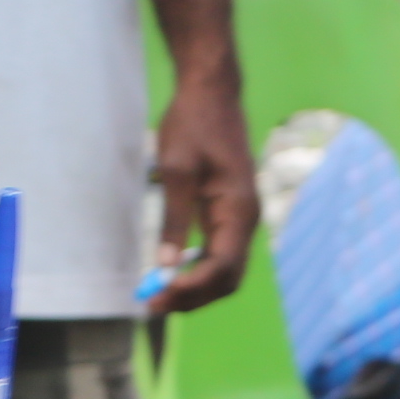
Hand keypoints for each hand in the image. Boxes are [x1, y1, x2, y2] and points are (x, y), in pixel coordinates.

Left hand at [145, 67, 258, 315]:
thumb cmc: (195, 125)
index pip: (223, 266)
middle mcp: (245, 219)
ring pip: (224, 270)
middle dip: (194, 297)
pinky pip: (218, 254)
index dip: (193, 288)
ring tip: (159, 296)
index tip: (160, 296)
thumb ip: (174, 218)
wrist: (211, 93)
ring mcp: (238, 218)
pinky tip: (171, 275)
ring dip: (195, 288)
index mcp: (239, 209)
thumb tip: (166, 264)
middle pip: (227, 277)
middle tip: (154, 305)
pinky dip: (197, 271)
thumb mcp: (177, 170)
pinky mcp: (227, 214)